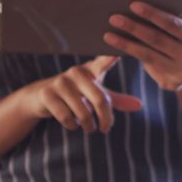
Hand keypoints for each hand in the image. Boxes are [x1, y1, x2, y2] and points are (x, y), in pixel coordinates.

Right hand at [21, 56, 141, 132]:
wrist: (41, 98)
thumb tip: (139, 105)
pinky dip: (72, 125)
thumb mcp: (96, 95)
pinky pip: (67, 117)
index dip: (111, 57)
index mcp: (91, 70)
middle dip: (105, 120)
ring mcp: (61, 82)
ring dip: (88, 126)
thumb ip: (117, 100)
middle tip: (105, 129)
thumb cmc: (75, 95)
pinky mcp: (48, 94)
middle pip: (100, 100)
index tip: (119, 51)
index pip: (104, 62)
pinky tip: (72, 124)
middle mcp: (76, 72)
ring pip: (84, 113)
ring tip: (88, 127)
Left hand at [103, 0, 181, 91]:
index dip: (153, 15)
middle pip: (157, 40)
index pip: (173, 25)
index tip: (133, 5)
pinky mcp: (170, 84)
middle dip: (134, 28)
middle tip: (114, 18)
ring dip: (126, 45)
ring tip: (108, 34)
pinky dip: (131, 57)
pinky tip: (115, 49)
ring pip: (148, 56)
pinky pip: (147, 68)